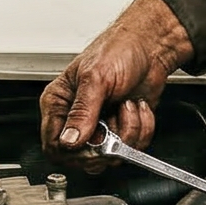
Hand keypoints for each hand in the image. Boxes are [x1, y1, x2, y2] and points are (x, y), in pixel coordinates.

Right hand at [40, 0, 193, 165]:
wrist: (151, 47)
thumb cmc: (119, 49)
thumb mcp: (96, 78)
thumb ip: (82, 111)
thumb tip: (69, 140)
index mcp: (59, 103)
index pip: (54, 144)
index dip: (74, 151)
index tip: (95, 142)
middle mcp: (77, 117)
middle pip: (82, 157)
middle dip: (106, 143)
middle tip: (116, 123)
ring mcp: (101, 125)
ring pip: (109, 155)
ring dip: (128, 132)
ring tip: (128, 105)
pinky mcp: (122, 129)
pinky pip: (131, 148)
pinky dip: (142, 129)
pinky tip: (138, 107)